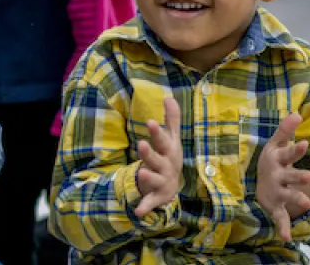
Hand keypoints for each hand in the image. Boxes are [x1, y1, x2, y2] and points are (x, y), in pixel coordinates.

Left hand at [134, 96, 182, 216]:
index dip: (156, 131)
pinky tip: (137, 212)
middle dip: (150, 152)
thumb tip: (169, 97)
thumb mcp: (171, 138)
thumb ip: (171, 119)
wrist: (172, 185)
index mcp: (168, 150)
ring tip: (141, 173)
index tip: (148, 121)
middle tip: (141, 144)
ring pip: (154, 179)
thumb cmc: (169, 156)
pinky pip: (151, 202)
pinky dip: (145, 207)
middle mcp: (166, 166)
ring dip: (148, 177)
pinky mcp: (157, 196)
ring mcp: (162, 181)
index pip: (162, 139)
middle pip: (157, 158)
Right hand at [255, 112, 309, 241]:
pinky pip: (280, 217)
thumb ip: (285, 130)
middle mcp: (275, 176)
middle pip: (288, 175)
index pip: (288, 153)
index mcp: (276, 160)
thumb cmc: (272, 162)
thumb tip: (297, 113)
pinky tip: (287, 238)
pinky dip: (283, 227)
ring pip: (287, 195)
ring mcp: (276, 191)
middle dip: (297, 176)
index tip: (305, 144)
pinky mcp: (276, 207)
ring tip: (307, 203)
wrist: (258, 185)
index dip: (296, 150)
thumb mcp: (276, 145)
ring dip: (295, 199)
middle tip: (309, 177)